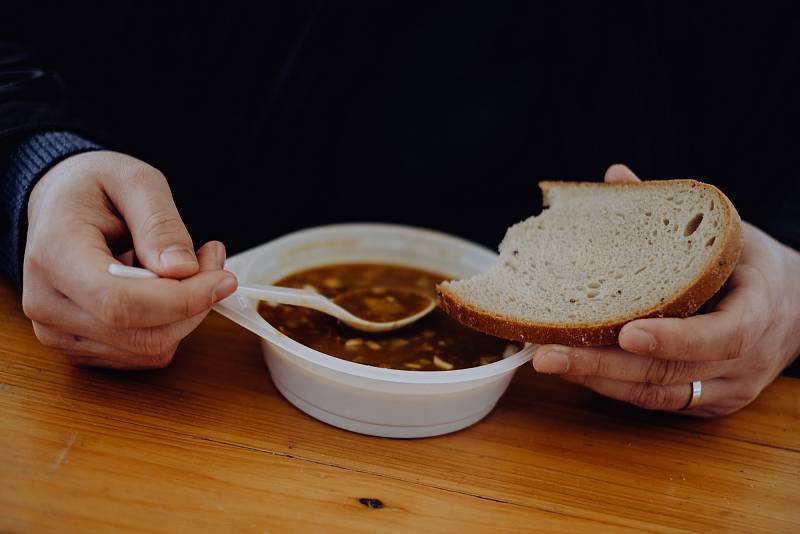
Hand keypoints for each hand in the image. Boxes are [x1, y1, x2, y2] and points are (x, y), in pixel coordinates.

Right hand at [22, 151, 237, 368]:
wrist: (60, 204)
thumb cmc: (93, 188)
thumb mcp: (134, 181)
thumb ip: (160, 224)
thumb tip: (182, 269)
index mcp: (54, 255)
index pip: (120, 302)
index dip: (182, 299)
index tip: (223, 280)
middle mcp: (46, 303)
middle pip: (141, 334)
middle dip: (194, 304)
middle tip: (213, 261)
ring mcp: (58, 331)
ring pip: (149, 349)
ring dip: (186, 315)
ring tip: (189, 267)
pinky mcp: (79, 347)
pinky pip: (144, 354)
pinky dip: (171, 326)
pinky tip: (168, 290)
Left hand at [531, 164, 799, 415]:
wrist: (793, 309)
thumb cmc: (748, 264)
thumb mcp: (723, 234)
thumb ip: (675, 214)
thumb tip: (615, 176)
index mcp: (757, 312)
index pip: (720, 335)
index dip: (673, 337)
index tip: (626, 332)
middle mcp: (743, 362)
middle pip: (668, 371)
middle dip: (601, 365)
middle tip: (546, 356)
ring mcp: (724, 389)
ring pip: (654, 393)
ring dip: (595, 379)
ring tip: (545, 360)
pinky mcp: (704, 404)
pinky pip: (653, 401)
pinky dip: (609, 387)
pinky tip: (572, 370)